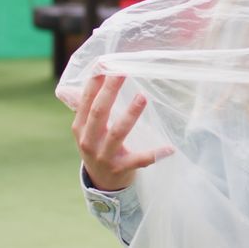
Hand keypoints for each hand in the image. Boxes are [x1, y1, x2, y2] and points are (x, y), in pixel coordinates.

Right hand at [71, 74, 173, 190]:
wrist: (102, 183)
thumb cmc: (97, 146)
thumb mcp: (86, 129)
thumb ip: (86, 105)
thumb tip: (85, 77)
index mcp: (80, 127)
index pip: (86, 101)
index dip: (94, 82)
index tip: (104, 63)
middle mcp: (89, 141)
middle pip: (99, 112)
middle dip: (110, 91)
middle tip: (123, 71)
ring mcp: (104, 156)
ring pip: (117, 133)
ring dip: (130, 114)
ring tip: (143, 97)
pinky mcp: (121, 168)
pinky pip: (140, 160)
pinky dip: (154, 155)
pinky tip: (169, 148)